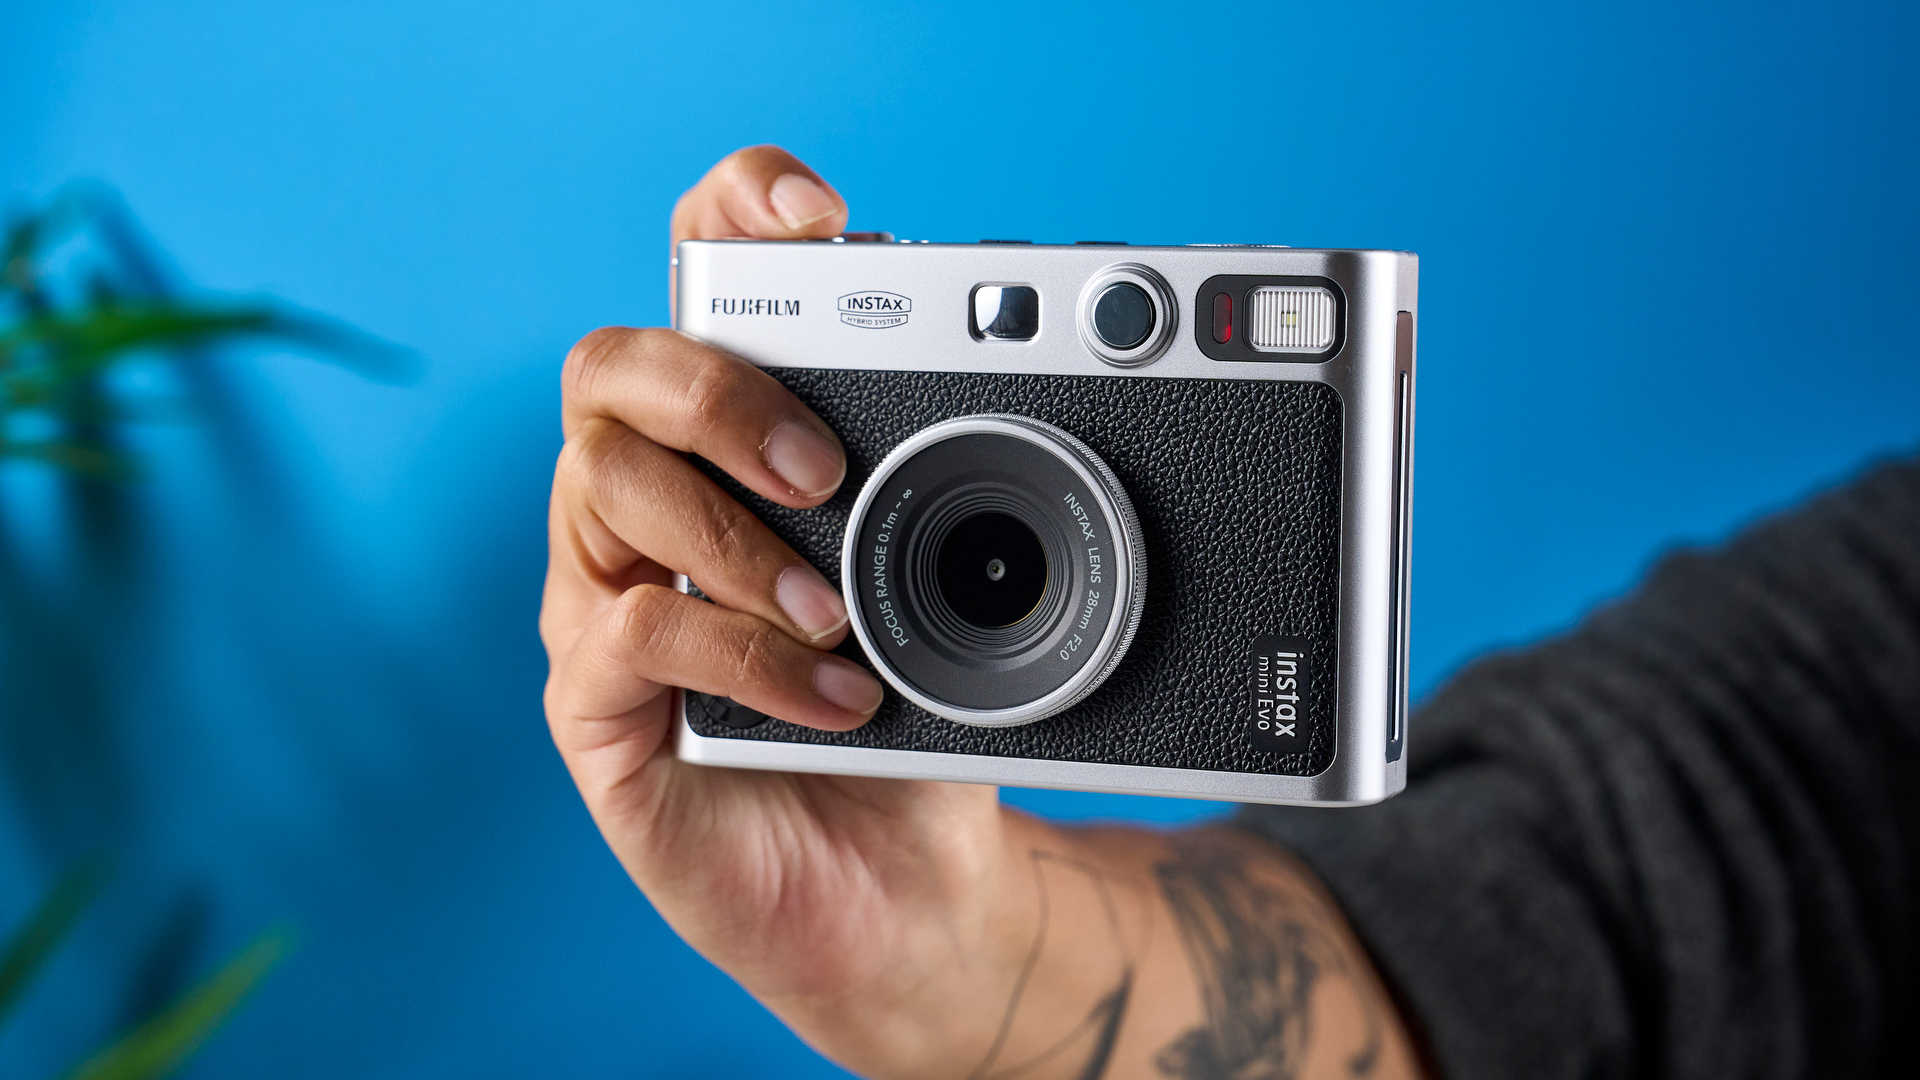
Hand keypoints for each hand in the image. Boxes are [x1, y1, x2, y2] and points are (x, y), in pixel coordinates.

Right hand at [541, 146, 1424, 1079]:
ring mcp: (608, 596)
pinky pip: (628, 631)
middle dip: (715, 386)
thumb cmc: (928, 722)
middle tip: (823, 462)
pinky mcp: (597, 706)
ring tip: (835, 606)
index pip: (699, 283)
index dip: (735, 215)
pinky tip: (832, 691)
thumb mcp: (973, 595)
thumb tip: (1100, 412)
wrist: (909, 893)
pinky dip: (739, 652)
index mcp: (736, 446)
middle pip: (610, 364)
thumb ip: (993, 500)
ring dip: (729, 532)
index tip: (824, 219)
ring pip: (596, 481)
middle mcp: (656, 502)